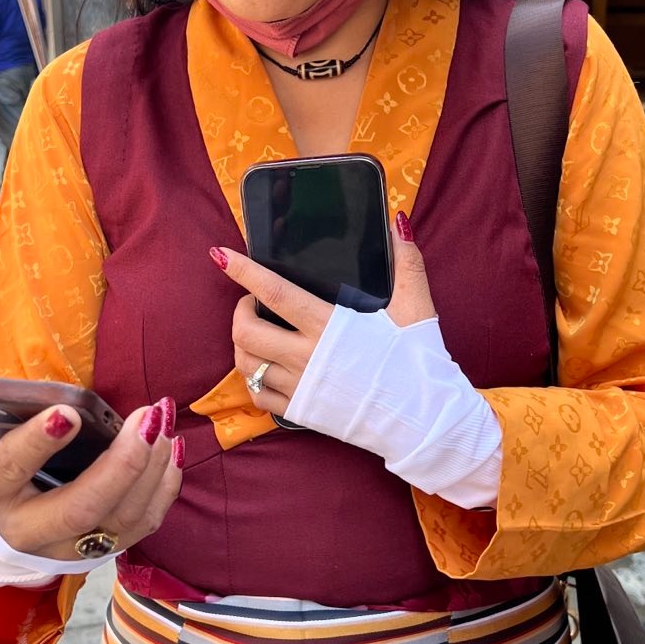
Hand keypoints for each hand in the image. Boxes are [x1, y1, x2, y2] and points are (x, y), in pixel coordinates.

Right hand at [0, 365, 182, 560]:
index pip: (11, 470)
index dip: (37, 443)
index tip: (68, 412)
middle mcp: (27, 530)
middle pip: (81, 506)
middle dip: (122, 463)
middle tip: (148, 417)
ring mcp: (67, 549)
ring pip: (119, 519)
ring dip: (151, 470)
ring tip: (163, 423)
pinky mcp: (100, 552)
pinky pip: (142, 526)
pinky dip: (164, 488)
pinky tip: (172, 449)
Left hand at [215, 212, 437, 416]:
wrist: (423, 421)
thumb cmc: (419, 364)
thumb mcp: (416, 310)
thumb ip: (406, 264)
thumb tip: (398, 222)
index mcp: (329, 327)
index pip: (275, 293)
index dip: (244, 272)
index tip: (221, 256)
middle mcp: (306, 357)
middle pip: (246, 332)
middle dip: (238, 311)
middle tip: (252, 302)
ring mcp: (299, 387)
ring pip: (245, 364)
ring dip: (242, 343)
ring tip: (257, 332)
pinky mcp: (299, 412)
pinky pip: (257, 396)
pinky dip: (253, 378)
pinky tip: (265, 368)